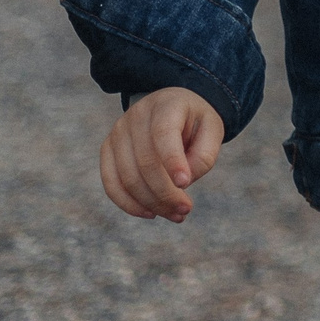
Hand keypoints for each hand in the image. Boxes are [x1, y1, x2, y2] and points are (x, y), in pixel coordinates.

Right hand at [99, 88, 223, 222]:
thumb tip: (181, 185)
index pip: (163, 134)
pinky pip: (111, 183)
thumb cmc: (195, 122)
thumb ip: (203, 155)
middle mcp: (136, 116)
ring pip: (127, 178)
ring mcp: (117, 133)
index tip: (185, 184)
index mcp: (166, 105)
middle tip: (186, 210)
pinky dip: (129, 204)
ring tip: (175, 215)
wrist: (171, 106)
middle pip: (145, 163)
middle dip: (166, 193)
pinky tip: (151, 213)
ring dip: (151, 203)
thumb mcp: (212, 130)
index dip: (173, 161)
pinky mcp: (107, 150)